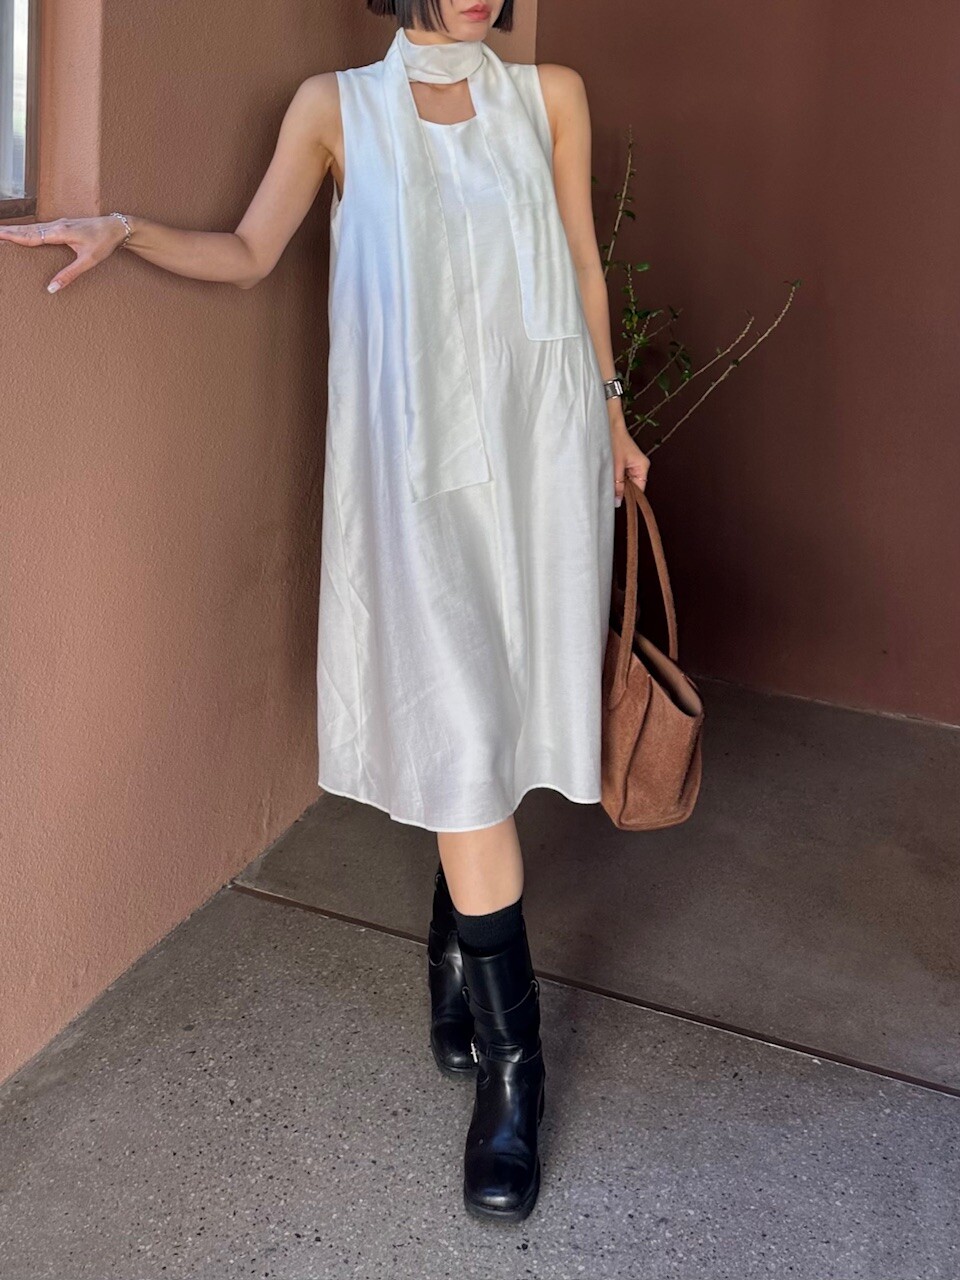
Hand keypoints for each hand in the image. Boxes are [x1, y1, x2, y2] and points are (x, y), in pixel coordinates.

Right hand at [0, 214, 128, 291]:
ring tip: (2, 232)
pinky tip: (23, 232)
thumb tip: (51, 288)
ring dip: (16, 230)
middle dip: (9, 231)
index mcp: (60, 233)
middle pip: (27, 230)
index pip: (30, 237)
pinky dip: (28, 229)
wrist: (117, 228)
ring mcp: (60, 224)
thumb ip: (69, 275)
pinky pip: (40, 227)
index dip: (13, 237)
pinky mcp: (63, 224)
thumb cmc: (104, 243)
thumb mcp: (88, 261)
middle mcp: (57, 225)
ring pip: (33, 227)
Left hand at [609, 411, 649, 505]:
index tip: (618, 502)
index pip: (640, 490)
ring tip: (608, 479)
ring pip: (625, 482)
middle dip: (621, 490)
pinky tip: (608, 474)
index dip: (630, 497)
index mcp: (642, 466)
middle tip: (609, 491)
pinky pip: (621, 476)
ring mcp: (632, 464)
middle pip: (633, 486)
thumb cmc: (613, 440)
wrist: (607, 424)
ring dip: (616, 483)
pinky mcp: (624, 462)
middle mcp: (640, 466)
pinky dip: (614, 477)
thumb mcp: (615, 466)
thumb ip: (617, 485)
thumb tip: (618, 501)